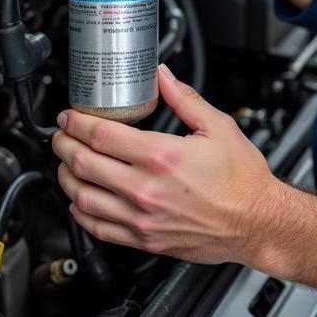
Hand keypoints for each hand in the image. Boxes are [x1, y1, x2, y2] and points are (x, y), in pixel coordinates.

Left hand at [52, 64, 280, 264]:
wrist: (256, 221)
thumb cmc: (241, 178)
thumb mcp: (217, 126)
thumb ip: (184, 98)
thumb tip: (162, 76)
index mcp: (161, 156)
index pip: (101, 135)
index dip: (77, 122)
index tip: (70, 115)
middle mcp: (145, 189)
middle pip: (83, 164)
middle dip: (63, 144)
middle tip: (60, 134)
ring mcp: (142, 218)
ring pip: (83, 198)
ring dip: (65, 177)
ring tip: (65, 163)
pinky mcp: (144, 240)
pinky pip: (98, 228)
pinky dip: (80, 211)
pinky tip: (80, 199)